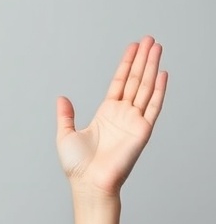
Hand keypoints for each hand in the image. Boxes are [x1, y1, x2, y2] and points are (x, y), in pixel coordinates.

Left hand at [56, 36, 168, 196]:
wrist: (88, 183)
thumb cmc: (77, 166)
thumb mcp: (65, 135)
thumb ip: (66, 116)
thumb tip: (61, 98)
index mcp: (106, 114)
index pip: (120, 82)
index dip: (126, 64)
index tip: (133, 47)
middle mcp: (123, 115)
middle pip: (136, 80)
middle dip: (143, 59)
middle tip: (150, 39)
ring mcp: (134, 121)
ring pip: (146, 88)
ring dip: (152, 67)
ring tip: (157, 47)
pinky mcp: (142, 131)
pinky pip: (153, 107)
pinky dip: (159, 90)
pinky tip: (162, 73)